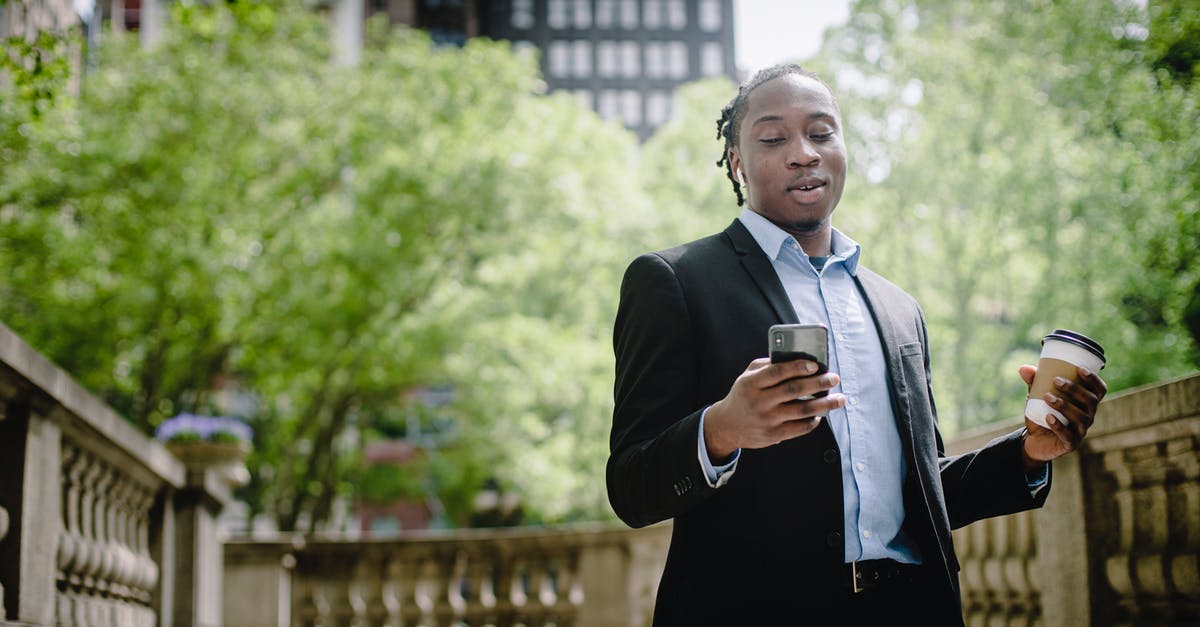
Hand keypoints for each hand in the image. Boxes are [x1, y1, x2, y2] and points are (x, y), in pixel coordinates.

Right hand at [704, 357, 845, 458]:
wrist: (727, 426)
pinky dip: (813, 421)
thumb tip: (797, 359)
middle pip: (794, 390)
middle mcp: (759, 401)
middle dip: (818, 383)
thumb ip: (767, 365)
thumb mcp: (747, 376)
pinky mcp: (773, 435)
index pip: (777, 372)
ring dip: (825, 404)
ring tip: (839, 398)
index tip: (815, 364)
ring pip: (802, 411)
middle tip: (834, 378)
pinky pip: (799, 428)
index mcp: (751, 383)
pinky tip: (820, 414)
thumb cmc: (744, 395)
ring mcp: (767, 420)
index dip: (798, 367)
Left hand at [1018, 364, 1107, 469]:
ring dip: (1064, 405)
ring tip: (1047, 397)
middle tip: (1056, 380)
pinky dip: (1058, 425)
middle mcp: (1088, 416)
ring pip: (1080, 417)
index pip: (1099, 390)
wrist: (1035, 441)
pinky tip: (1048, 417)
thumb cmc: (1043, 414)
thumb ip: (1033, 383)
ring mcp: (1081, 431)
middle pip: (1090, 401)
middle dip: (1075, 389)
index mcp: (1086, 403)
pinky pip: (1068, 435)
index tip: (1080, 369)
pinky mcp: (1070, 444)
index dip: (1094, 379)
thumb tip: (1023, 368)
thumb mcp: (1038, 397)